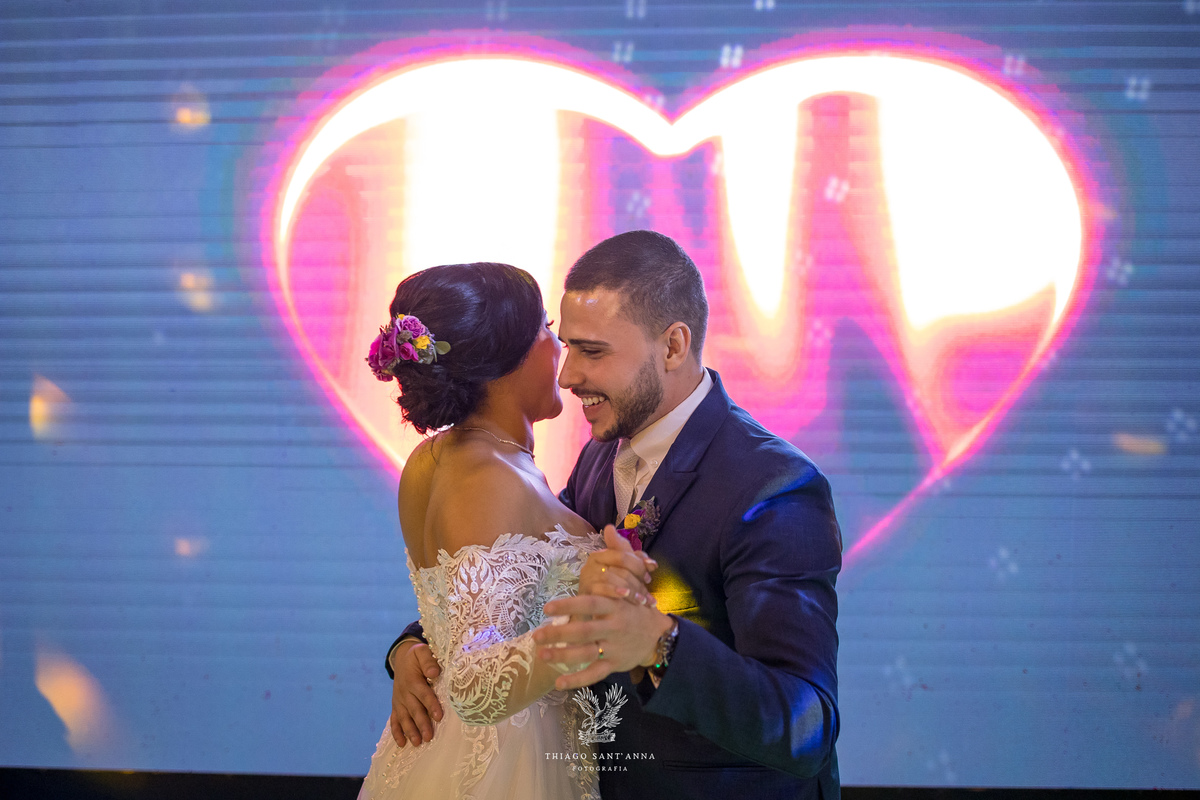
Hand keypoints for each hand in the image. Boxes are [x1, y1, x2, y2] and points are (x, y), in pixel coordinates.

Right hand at [389, 640, 442, 746]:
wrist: (401, 658)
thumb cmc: (416, 656)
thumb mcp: (421, 652)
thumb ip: (428, 661)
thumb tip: (434, 672)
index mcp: (413, 680)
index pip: (423, 694)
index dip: (431, 705)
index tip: (438, 716)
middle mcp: (405, 692)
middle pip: (414, 709)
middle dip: (421, 724)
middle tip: (429, 737)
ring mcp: (399, 700)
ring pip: (404, 717)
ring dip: (410, 731)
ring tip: (417, 743)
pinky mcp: (396, 705)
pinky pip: (394, 720)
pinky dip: (396, 732)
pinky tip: (401, 743)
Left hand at [534, 528, 672, 689]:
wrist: (659, 635)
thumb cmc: (637, 604)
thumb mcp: (632, 578)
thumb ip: (619, 553)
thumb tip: (609, 527)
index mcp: (616, 605)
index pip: (591, 603)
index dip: (570, 605)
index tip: (547, 607)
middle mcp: (614, 626)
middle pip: (585, 631)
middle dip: (559, 634)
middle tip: (536, 636)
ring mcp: (614, 647)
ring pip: (587, 654)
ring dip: (564, 657)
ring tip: (542, 656)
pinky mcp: (614, 664)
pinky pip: (595, 674)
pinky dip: (578, 680)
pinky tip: (559, 684)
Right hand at [578, 525, 657, 606]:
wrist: (594, 611)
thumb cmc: (612, 591)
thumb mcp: (626, 575)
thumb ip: (638, 564)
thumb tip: (652, 563)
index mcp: (605, 553)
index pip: (624, 553)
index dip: (639, 564)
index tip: (650, 578)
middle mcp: (594, 560)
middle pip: (620, 562)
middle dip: (637, 577)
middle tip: (647, 594)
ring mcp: (588, 574)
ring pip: (612, 575)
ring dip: (630, 588)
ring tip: (642, 601)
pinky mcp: (585, 589)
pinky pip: (601, 588)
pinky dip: (615, 591)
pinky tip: (626, 596)